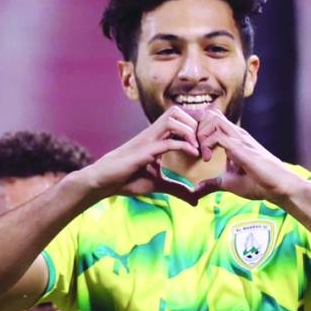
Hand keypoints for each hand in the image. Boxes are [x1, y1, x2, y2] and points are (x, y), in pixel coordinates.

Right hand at [83, 109, 202, 201]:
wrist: (104, 181)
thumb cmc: (127, 179)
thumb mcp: (158, 184)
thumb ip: (177, 189)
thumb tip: (195, 199)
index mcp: (157, 137)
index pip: (180, 119)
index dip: (196, 126)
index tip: (206, 143)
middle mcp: (153, 133)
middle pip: (178, 111)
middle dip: (196, 123)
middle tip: (205, 143)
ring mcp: (148, 139)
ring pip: (174, 118)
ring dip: (191, 131)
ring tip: (200, 148)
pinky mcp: (144, 150)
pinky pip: (168, 141)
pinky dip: (184, 145)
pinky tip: (194, 155)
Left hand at [192, 111, 299, 203]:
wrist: (278, 186)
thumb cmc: (259, 183)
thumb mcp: (228, 183)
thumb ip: (211, 184)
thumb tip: (195, 190)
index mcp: (233, 139)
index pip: (212, 120)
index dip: (199, 132)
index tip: (196, 151)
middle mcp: (236, 134)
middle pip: (210, 114)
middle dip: (197, 129)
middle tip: (196, 149)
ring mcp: (239, 138)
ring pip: (213, 119)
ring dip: (201, 135)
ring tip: (202, 154)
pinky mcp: (240, 146)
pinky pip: (217, 135)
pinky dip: (207, 144)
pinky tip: (208, 159)